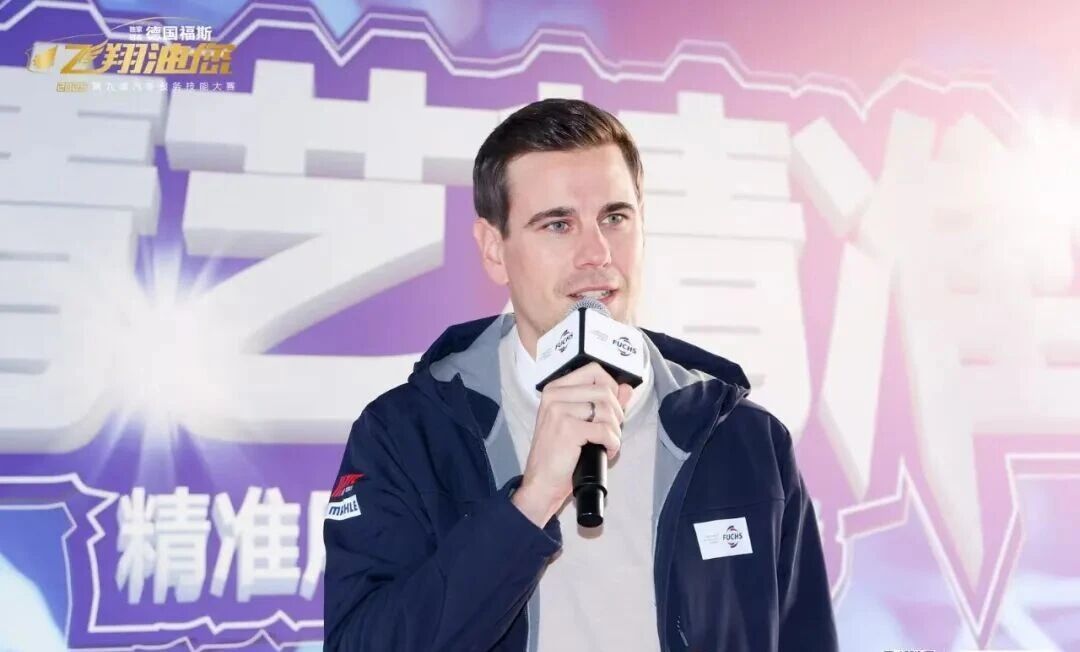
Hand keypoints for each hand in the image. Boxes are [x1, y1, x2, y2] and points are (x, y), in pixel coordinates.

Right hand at [511, 362, 632, 526]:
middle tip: (611, 431)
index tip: (612, 408)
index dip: (612, 388)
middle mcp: (554, 395)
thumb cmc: (560, 453)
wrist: (542, 482)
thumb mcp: (581, 423)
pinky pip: (605, 430)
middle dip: (617, 413)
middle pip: (605, 390)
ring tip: (607, 443)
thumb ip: (604, 403)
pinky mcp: (568, 428)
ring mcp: (559, 410)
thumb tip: (627, 388)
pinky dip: (613, 443)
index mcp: (555, 389)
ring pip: (607, 409)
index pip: (594, 371)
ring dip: (615, 430)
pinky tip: (606, 451)